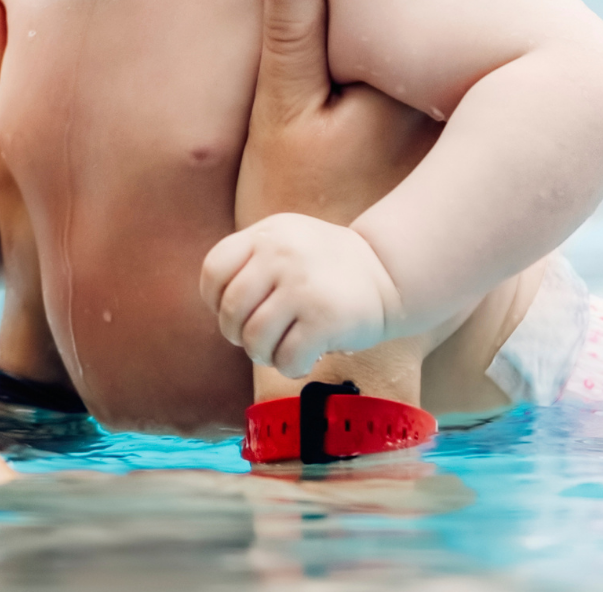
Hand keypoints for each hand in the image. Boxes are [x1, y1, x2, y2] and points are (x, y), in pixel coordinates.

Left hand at [201, 212, 401, 375]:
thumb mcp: (286, 241)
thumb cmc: (326, 268)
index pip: (215, 270)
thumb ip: (251, 261)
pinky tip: (304, 360)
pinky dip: (290, 368)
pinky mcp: (325, 319)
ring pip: (255, 339)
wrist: (388, 272)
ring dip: (263, 355)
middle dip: (237, 335)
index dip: (214, 300)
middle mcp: (281, 255)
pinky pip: (287, 358)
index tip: (235, 312)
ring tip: (280, 351)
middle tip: (257, 339)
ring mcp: (302, 286)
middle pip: (231, 310)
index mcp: (267, 235)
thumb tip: (219, 308)